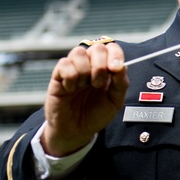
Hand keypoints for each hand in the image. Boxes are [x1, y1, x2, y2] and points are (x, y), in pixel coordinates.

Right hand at [42, 42, 127, 156]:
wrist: (77, 131)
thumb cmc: (96, 115)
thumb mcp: (115, 101)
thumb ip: (121, 83)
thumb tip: (121, 66)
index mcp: (105, 68)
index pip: (111, 48)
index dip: (115, 54)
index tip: (115, 68)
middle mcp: (89, 65)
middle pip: (97, 47)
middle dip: (100, 66)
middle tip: (98, 84)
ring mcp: (73, 69)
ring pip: (79, 52)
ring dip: (85, 70)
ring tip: (84, 87)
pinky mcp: (58, 76)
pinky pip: (64, 64)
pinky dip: (70, 77)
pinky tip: (71, 89)